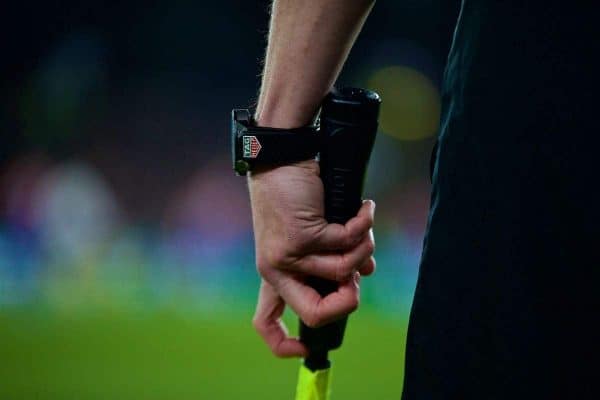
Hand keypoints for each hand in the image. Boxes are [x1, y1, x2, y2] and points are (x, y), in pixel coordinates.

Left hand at [248, 159, 375, 356]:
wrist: (281, 157)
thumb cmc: (295, 194)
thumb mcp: (309, 233)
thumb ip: (332, 259)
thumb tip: (365, 272)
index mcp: (274, 274)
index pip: (264, 322)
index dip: (284, 345)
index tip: (306, 350)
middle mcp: (276, 270)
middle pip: (314, 313)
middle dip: (348, 301)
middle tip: (361, 273)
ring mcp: (288, 254)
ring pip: (343, 272)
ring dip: (365, 249)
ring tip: (364, 226)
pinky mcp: (303, 235)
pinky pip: (348, 242)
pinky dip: (364, 225)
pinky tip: (365, 208)